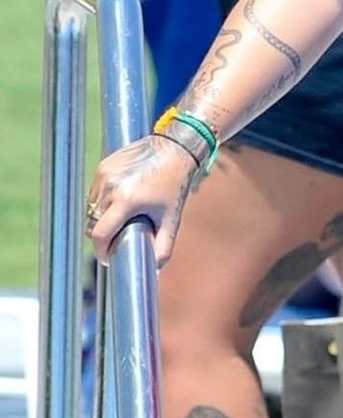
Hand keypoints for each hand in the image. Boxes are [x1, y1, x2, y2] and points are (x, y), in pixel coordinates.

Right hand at [85, 135, 197, 268]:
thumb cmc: (175, 185)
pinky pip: (95, 193)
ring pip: (92, 208)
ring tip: (120, 220)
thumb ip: (163, 248)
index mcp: (125, 201)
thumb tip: (154, 269)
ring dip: (101, 218)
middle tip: (117, 240)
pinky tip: (119, 203)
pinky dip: (103, 202)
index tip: (108, 258)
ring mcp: (104, 174)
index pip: (99, 234)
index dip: (101, 251)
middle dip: (103, 236)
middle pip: (93, 223)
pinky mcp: (103, 166)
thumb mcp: (172, 219)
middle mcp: (110, 187)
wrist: (174, 148)